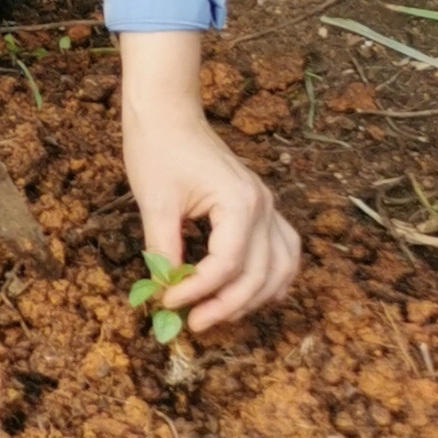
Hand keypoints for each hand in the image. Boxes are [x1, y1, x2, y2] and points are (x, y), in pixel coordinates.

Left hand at [121, 34, 301, 332]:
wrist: (169, 113)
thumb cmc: (158, 149)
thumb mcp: (155, 202)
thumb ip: (164, 249)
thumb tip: (164, 290)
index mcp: (239, 203)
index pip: (228, 265)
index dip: (198, 291)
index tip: (168, 304)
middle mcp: (263, 207)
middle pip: (258, 274)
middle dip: (225, 305)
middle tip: (193, 324)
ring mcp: (267, 207)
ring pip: (281, 268)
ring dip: (254, 298)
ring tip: (220, 315)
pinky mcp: (260, 207)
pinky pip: (283, 251)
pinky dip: (273, 278)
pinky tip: (252, 295)